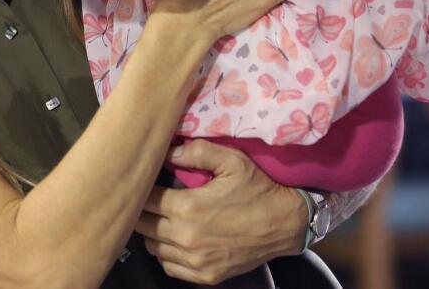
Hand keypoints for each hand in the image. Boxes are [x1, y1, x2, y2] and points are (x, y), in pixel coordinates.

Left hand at [135, 140, 306, 283]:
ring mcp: (195, 261)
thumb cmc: (258, 189)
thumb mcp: (232, 160)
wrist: (288, 224)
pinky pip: (169, 266)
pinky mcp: (206, 276)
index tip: (144, 182)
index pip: (143, 200)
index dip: (140, 189)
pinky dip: (167, 254)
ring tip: (162, 218)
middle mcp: (186, 238)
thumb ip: (195, 152)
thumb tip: (165, 151)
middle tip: (151, 199)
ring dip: (152, 232)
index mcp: (186, 208)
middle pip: (141, 225)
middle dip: (142, 210)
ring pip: (152, 247)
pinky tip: (176, 239)